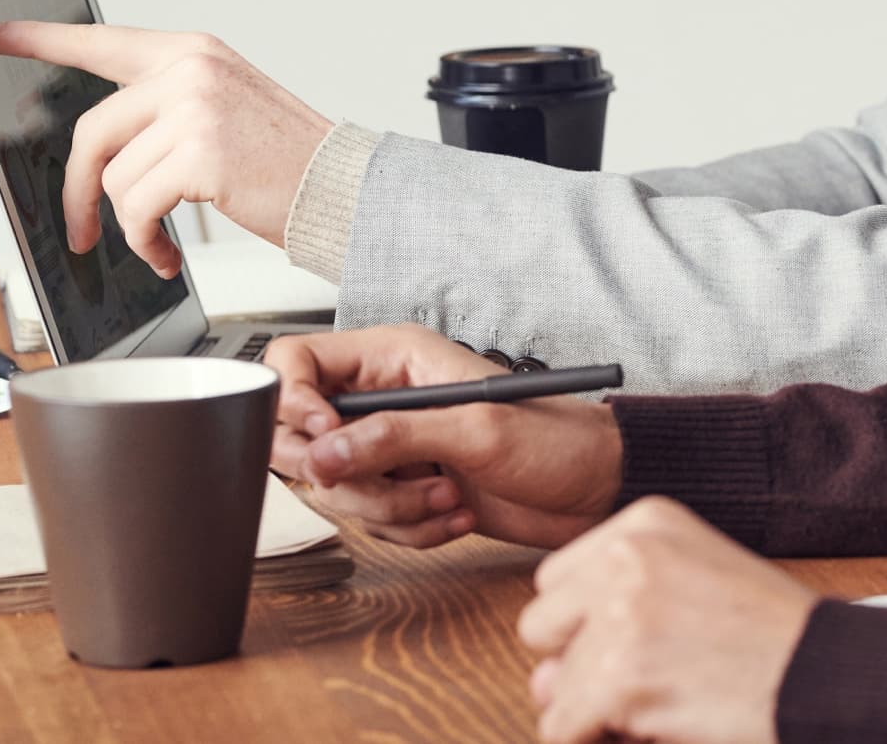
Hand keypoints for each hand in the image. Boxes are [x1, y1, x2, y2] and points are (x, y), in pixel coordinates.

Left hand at [0, 22, 328, 275]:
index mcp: (192, 53)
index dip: (38, 39)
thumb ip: (164, 108)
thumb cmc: (284, 160)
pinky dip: (144, 242)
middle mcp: (191, 70)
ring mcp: (195, 108)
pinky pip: (136, 208)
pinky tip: (165, 252)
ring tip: (155, 242)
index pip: (101, 41)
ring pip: (115, 177)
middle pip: (91, 130)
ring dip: (127, 224)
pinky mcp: (198, 154)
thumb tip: (100, 148)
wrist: (340, 188)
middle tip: (81, 229)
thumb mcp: (223, 110)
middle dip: (78, 190)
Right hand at [268, 325, 623, 549]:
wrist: (593, 491)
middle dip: (348, 473)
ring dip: (391, 507)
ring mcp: (392, 447)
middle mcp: (385, 398)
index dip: (293, 401)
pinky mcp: (405, 489)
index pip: (298, 360)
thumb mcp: (476, 430)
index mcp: (395, 357)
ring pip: (335, 486)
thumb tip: (321, 454)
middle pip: (301, 435)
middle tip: (396, 480)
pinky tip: (456, 513)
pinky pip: (369, 519)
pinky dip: (410, 528)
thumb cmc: (557, 440)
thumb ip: (393, 437)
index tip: (325, 440)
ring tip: (448, 495)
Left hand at [519, 498, 813, 743]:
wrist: (827, 673)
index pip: (557, 581)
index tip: (656, 634)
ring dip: (599, 707)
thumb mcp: (692, 593)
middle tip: (656, 671)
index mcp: (646, 521)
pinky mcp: (619, 674)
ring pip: (554, 686)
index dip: (594, 625)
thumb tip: (541, 683)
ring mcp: (620, 613)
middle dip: (584, 663)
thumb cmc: (773, 638)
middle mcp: (627, 555)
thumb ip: (609, 621)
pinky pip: (563, 727)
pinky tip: (662, 720)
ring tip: (670, 693)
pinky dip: (599, 738)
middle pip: (541, 626)